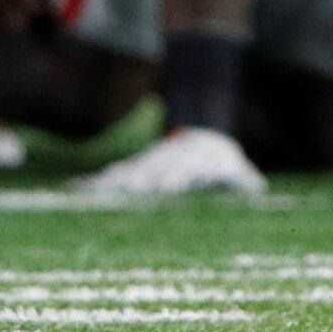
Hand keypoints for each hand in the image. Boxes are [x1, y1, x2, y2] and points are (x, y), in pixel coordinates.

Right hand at [78, 125, 265, 198]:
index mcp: (185, 164)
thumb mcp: (233, 167)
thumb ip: (244, 178)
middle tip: (115, 190)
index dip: (172, 178)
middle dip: (133, 182)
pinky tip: (73, 189)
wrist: (202, 138)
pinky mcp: (133, 171)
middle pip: (146, 173)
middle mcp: (162, 164)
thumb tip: (259, 186)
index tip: (165, 187)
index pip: (177, 171)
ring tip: (82, 192)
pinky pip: (111, 177)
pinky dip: (93, 183)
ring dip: (104, 184)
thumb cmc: (219, 160)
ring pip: (122, 175)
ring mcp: (145, 166)